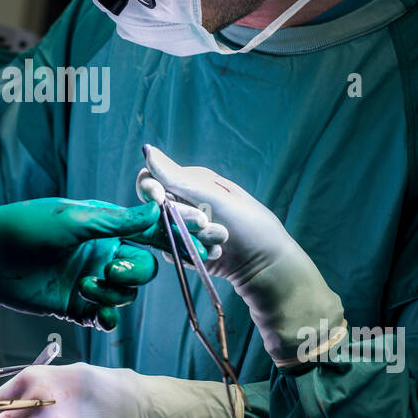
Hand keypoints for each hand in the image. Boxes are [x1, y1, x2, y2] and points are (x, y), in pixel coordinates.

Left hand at [0, 199, 170, 330]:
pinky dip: (107, 316)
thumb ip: (117, 221)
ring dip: (112, 294)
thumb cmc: (26, 228)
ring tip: (85, 287)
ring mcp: (89, 280)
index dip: (173, 236)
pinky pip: (105, 315)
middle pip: (143, 269)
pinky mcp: (75, 305)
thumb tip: (156, 209)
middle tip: (111, 272)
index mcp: (105, 227)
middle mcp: (102, 253)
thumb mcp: (74, 220)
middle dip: (134, 274)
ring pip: (125, 295)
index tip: (200, 239)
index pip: (148, 231)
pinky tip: (97, 313)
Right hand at [136, 145, 345, 366]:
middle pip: (157, 208)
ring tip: (220, 241)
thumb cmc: (249, 226)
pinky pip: (172, 252)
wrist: (268, 268)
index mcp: (195, 181)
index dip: (150, 189)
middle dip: (180, 218)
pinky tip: (216, 254)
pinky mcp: (188, 250)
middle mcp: (189, 202)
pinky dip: (191, 254)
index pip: (153, 179)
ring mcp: (187, 228)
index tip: (158, 200)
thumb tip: (148, 150)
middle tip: (204, 223)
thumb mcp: (214, 198)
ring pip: (164, 232)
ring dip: (190, 238)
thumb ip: (177, 178)